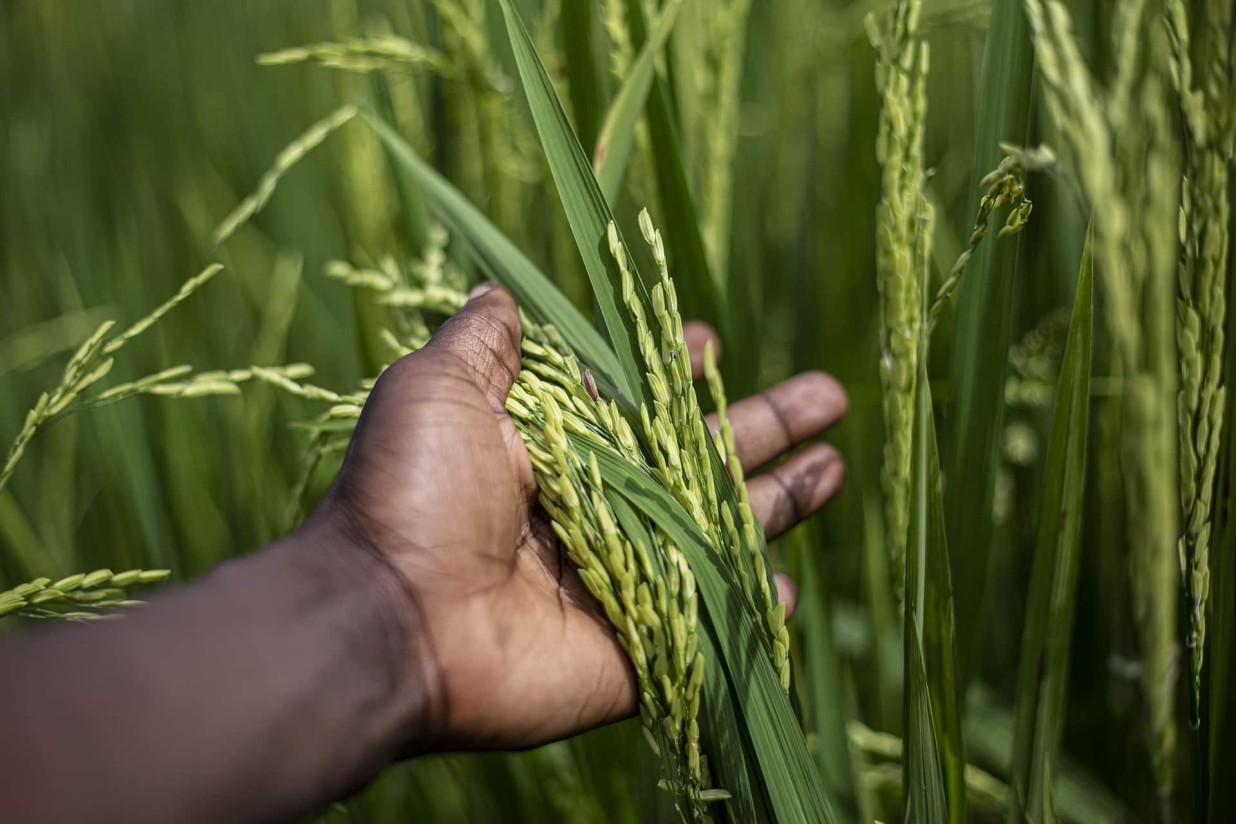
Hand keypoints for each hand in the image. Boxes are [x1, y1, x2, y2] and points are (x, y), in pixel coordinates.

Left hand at [310, 284, 847, 752]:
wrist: (390, 615)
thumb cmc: (411, 492)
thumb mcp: (437, 388)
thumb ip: (483, 342)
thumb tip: (500, 289)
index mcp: (553, 450)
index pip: (636, 406)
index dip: (678, 375)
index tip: (712, 343)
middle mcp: (593, 511)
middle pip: (699, 464)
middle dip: (765, 428)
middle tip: (831, 396)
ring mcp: (619, 582)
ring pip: (718, 536)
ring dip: (778, 503)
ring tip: (836, 467)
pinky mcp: (633, 650)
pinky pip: (705, 627)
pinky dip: (750, 612)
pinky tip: (788, 588)